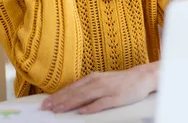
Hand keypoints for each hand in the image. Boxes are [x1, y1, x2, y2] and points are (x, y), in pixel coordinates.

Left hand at [41, 63, 157, 114]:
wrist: (141, 77)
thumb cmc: (120, 81)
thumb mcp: (102, 81)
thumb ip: (88, 88)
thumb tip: (72, 96)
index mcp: (93, 78)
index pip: (72, 88)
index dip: (58, 95)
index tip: (46, 102)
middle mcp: (97, 82)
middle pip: (75, 92)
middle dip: (59, 100)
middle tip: (46, 107)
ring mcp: (106, 89)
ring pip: (84, 97)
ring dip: (70, 103)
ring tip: (58, 110)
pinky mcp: (116, 97)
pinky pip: (101, 103)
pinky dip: (90, 107)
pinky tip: (81, 112)